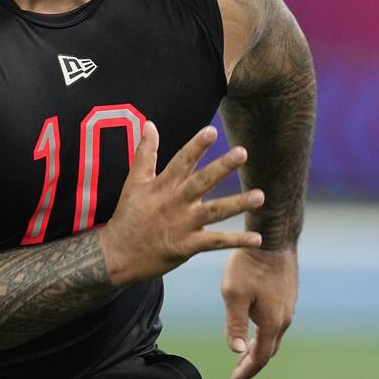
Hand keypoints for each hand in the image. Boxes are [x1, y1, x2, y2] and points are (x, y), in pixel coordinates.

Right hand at [98, 122, 263, 286]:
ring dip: (238, 204)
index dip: (196, 146)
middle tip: (242, 153)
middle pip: (202, 182)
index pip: (182, 161)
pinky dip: (237, 240)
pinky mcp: (188, 246)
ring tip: (260, 196)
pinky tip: (258, 238)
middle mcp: (175, 203)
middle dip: (222, 167)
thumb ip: (145, 152)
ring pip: (214, 212)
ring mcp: (183, 225)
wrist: (118, 254)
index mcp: (163, 185)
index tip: (212, 131)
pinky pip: (216, 242)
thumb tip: (150, 124)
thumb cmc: (128, 214)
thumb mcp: (134, 181)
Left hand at [221, 246, 297, 378]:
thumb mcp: (234, 294)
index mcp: (272, 323)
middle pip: (269, 349)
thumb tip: (237, 351)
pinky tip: (255, 325)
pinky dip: (265, 331)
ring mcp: (289, 305)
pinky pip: (277, 321)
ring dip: (259, 346)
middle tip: (237, 371)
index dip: (247, 371)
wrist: (274, 237)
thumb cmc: (250, 264)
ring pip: (274, 335)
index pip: (260, 357)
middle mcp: (285, 318)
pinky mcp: (288, 294)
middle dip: (252, 362)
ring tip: (244, 352)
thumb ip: (235, 324)